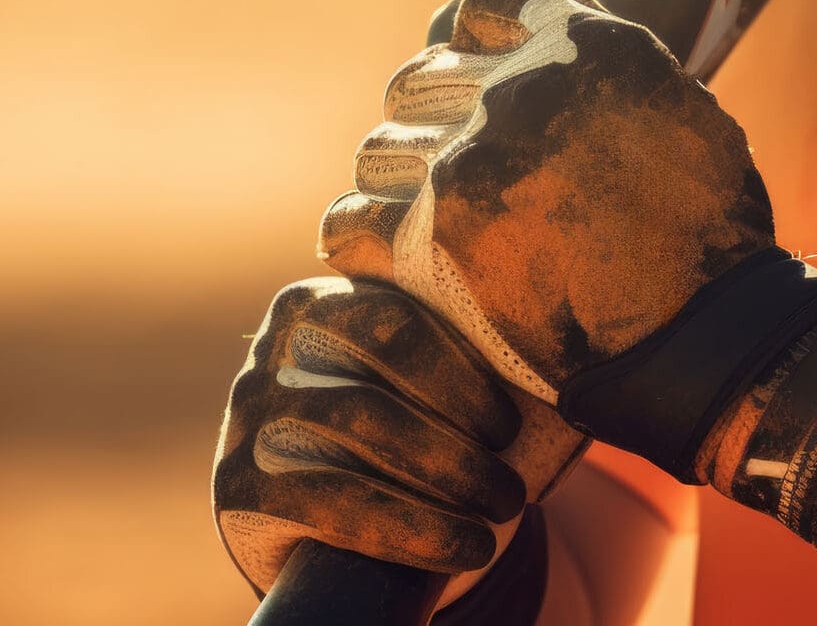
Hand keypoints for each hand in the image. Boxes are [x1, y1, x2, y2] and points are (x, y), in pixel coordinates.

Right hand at [213, 277, 530, 602]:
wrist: (312, 518)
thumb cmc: (394, 421)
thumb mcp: (411, 372)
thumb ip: (455, 330)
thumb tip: (550, 322)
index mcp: (319, 300)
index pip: (397, 320)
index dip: (462, 375)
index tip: (512, 424)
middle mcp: (274, 348)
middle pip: (379, 382)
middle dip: (459, 438)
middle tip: (514, 483)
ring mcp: (250, 415)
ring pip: (359, 435)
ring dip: (446, 480)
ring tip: (503, 510)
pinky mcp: (237, 485)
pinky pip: (334, 504)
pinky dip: (411, 529)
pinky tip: (463, 546)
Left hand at [319, 0, 816, 485]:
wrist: (706, 333)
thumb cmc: (707, 223)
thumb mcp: (681, 104)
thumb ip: (610, 44)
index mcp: (584, 44)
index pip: (482, 6)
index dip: (470, 39)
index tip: (473, 82)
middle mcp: (521, 86)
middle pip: (419, 80)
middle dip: (427, 120)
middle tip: (447, 168)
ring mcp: (474, 158)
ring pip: (378, 151)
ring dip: (395, 185)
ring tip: (420, 223)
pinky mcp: (435, 238)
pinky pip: (351, 222)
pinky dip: (363, 241)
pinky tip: (386, 258)